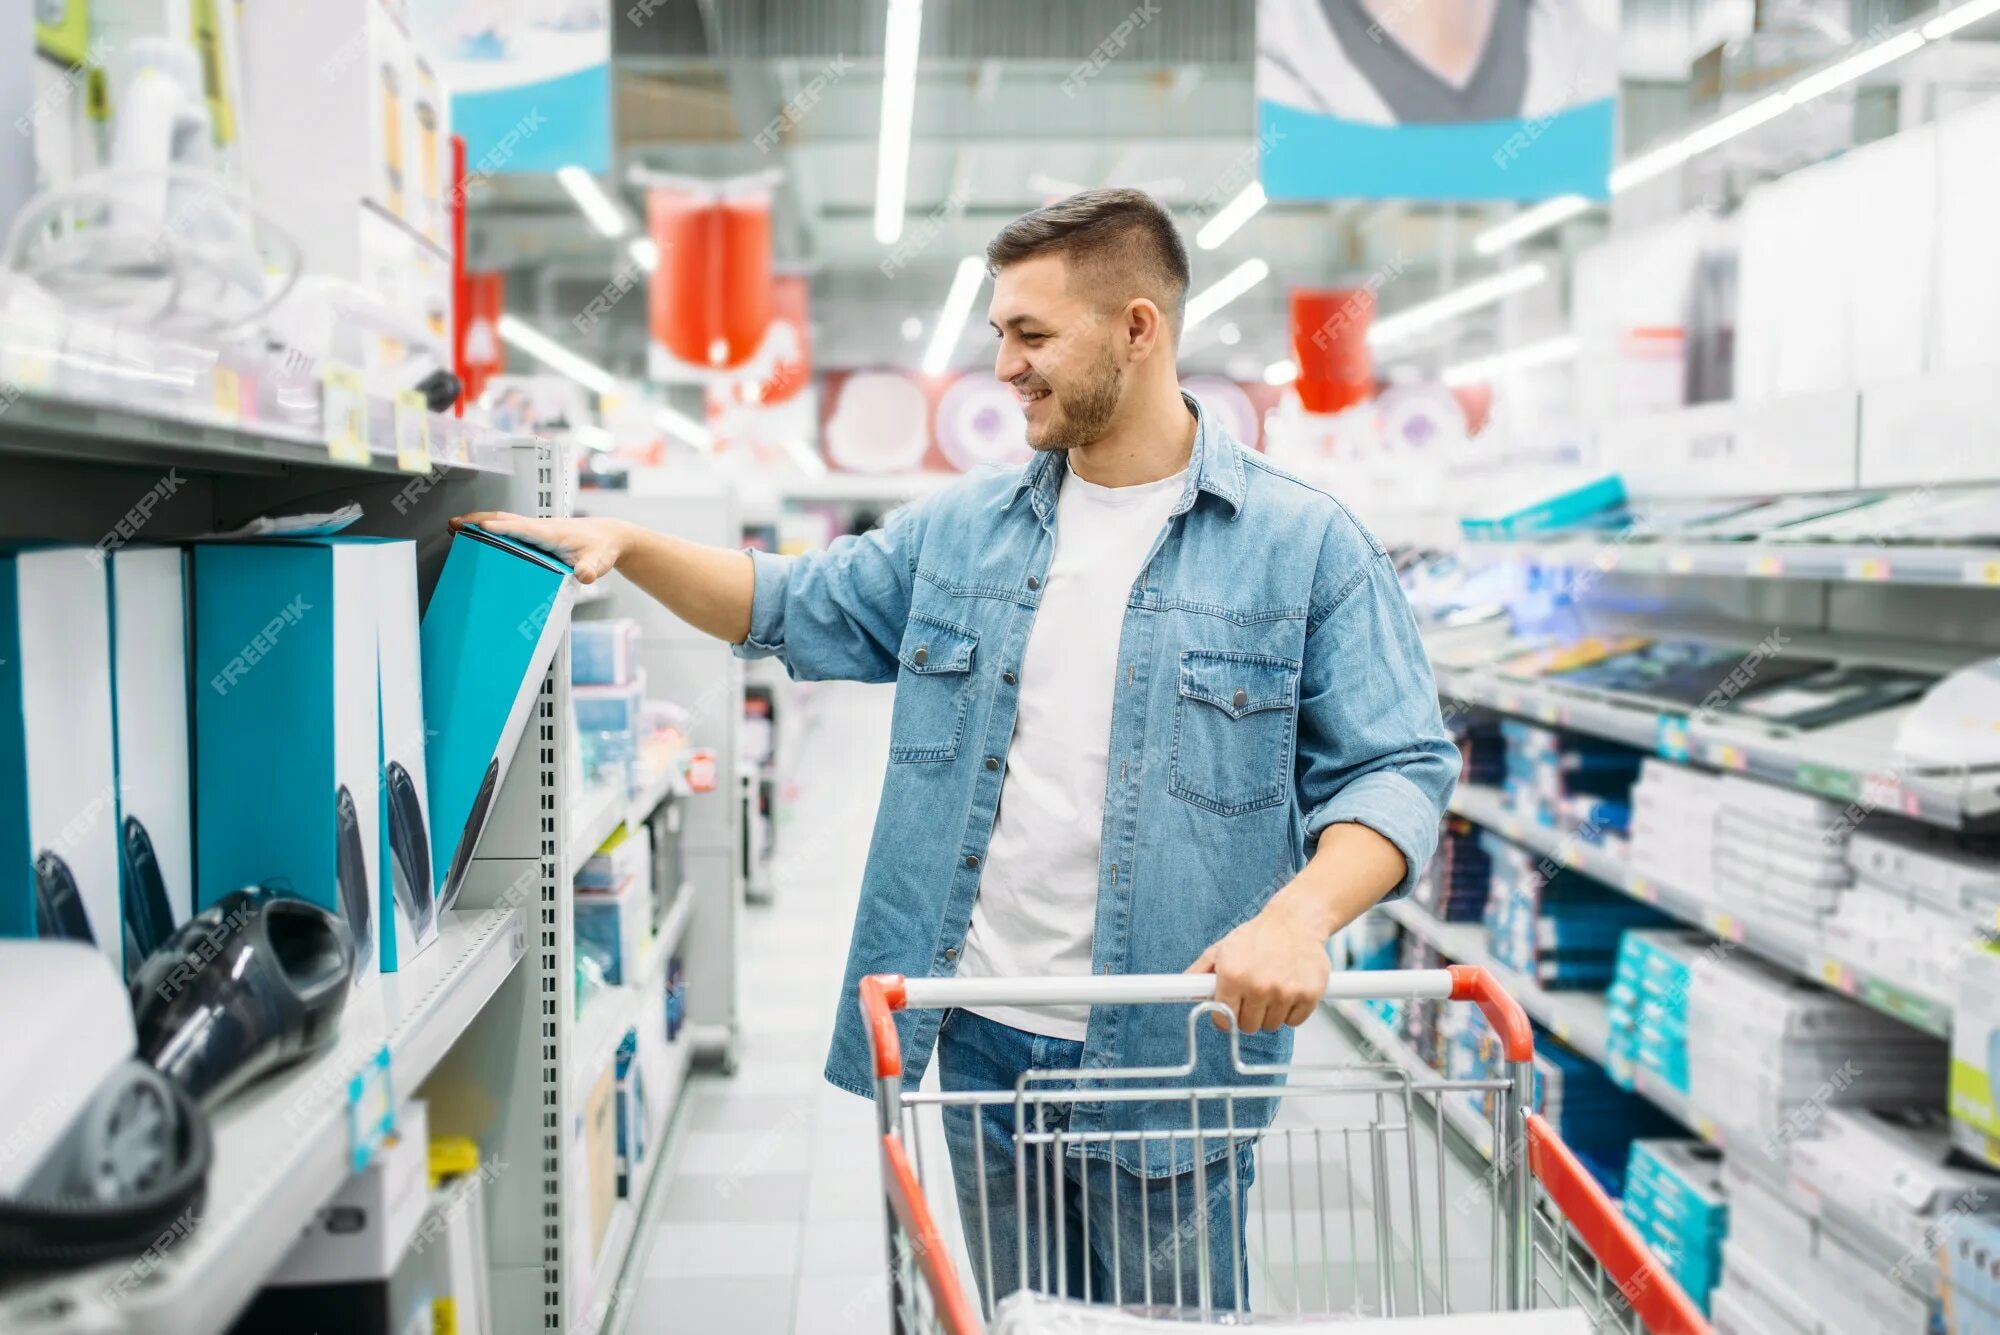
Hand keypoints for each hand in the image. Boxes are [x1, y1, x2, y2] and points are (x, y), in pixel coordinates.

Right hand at [451, 512, 629, 583]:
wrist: (610, 536)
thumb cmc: (602, 548)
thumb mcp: (599, 562)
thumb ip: (590, 570)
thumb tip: (584, 575)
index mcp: (551, 533)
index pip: (522, 528)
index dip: (502, 528)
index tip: (480, 527)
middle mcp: (541, 526)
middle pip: (505, 519)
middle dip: (479, 520)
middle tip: (455, 524)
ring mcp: (537, 528)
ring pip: (504, 520)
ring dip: (480, 521)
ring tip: (455, 527)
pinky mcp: (535, 532)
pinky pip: (509, 526)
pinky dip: (490, 526)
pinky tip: (478, 534)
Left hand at [1184, 893, 1331, 1033]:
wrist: (1295, 921)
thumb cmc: (1259, 936)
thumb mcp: (1222, 949)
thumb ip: (1200, 972)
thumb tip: (1183, 988)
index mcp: (1233, 975)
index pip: (1223, 1019)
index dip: (1226, 1017)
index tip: (1230, 1012)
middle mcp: (1258, 985)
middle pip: (1248, 1026)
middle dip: (1248, 1014)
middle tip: (1253, 995)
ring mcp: (1284, 992)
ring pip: (1272, 1025)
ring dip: (1270, 1012)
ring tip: (1272, 988)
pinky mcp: (1308, 994)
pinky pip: (1294, 1021)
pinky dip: (1292, 1011)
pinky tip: (1289, 990)